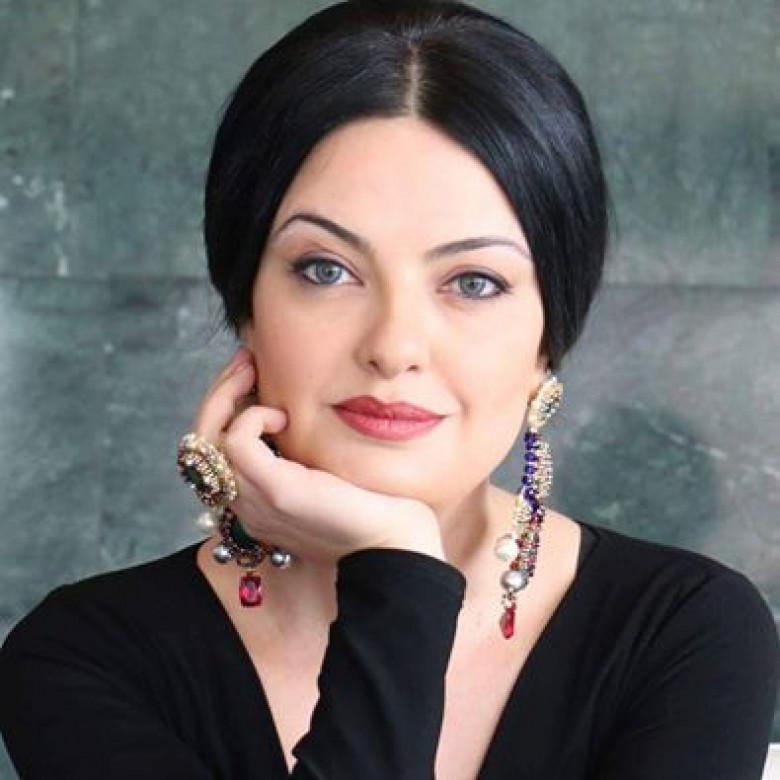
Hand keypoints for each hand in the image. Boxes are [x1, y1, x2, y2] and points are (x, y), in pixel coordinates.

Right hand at [190, 348, 446, 564]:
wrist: (394, 544)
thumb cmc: (370, 507)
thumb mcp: (321, 474)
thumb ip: (297, 452)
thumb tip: (290, 407)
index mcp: (253, 501)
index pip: (212, 450)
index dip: (224, 408)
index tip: (249, 375)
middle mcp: (244, 504)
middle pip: (198, 443)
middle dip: (218, 394)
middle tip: (245, 360)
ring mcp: (254, 500)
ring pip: (206, 440)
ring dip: (227, 394)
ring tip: (252, 369)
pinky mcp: (275, 491)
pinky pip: (235, 443)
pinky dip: (253, 417)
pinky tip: (283, 415)